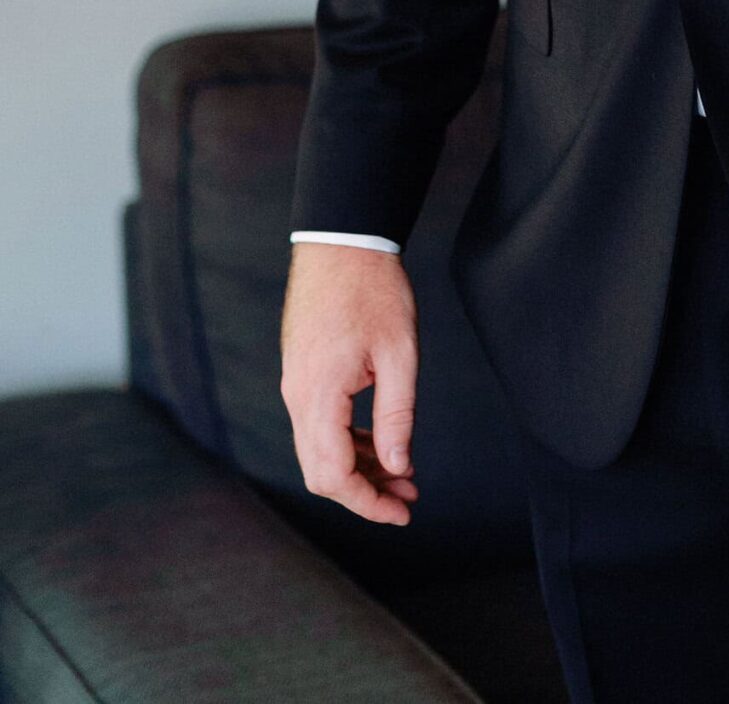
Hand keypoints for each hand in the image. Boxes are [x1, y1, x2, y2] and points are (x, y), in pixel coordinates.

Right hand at [281, 242, 419, 524]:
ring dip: (359, 468)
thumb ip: (397, 415)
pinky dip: (349, 443)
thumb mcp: (399, 353)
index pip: (334, 476)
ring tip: (404, 474)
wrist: (342, 240)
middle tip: (408, 496)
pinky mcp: (303, 374)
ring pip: (320, 451)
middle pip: (321, 473)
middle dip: (365, 492)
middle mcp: (298, 397)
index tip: (403, 512)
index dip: (368, 503)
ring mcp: (296, 386)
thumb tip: (398, 466)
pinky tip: (382, 444)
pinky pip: (320, 425)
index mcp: (319, 396)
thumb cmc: (374, 288)